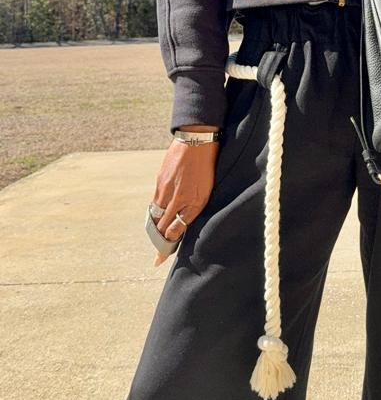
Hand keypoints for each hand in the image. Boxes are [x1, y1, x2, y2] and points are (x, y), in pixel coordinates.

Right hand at [150, 138, 218, 265]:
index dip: (163, 247)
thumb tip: (175, 231)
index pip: (169, 232)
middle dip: (158, 239)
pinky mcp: (160, 177)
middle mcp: (170, 197)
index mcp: (183, 203)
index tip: (157, 261)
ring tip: (158, 233)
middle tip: (158, 250)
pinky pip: (156, 198)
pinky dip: (156, 208)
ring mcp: (163, 186)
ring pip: (156, 211)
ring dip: (156, 224)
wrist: (196, 138)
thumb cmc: (206, 166)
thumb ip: (189, 213)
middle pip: (159, 224)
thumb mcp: (204, 192)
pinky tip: (160, 210)